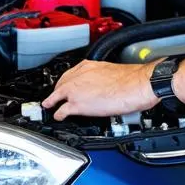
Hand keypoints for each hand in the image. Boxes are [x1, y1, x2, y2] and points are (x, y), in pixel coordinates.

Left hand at [42, 59, 159, 119]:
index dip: (67, 81)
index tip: (66, 85)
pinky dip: (58, 115)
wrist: (135, 85)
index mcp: (89, 66)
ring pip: (57, 96)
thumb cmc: (131, 79)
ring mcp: (76, 91)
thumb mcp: (113, 71)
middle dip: (57, 91)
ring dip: (52, 102)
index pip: (71, 73)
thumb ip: (103, 76)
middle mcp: (79, 76)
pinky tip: (58, 117)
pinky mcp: (77, 104)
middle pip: (61, 84)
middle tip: (56, 96)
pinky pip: (62, 111)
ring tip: (49, 106)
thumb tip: (106, 82)